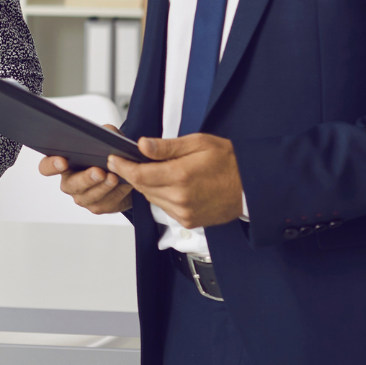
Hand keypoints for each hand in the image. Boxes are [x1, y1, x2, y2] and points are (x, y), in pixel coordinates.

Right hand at [38, 125, 134, 214]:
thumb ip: (104, 132)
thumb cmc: (109, 153)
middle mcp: (69, 182)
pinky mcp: (97, 206)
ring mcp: (82, 197)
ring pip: (89, 196)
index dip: (51, 165)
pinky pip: (106, 202)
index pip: (46, 167)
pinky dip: (117, 193)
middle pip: (70, 185)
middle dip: (85, 178)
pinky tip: (124, 184)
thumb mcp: (107, 138)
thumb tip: (107, 133)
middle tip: (98, 171)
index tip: (63, 161)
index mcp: (63, 164)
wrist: (125, 172)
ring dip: (103, 187)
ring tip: (114, 177)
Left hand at [107, 133, 242, 228]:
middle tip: (130, 161)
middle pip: (142, 187)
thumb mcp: (198, 143)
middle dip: (134, 173)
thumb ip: (167, 147)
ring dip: (148, 185)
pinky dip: (161, 196)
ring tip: (157, 170)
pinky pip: (164, 208)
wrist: (252, 186)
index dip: (122, 166)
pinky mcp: (188, 221)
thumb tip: (142, 145)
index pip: (139, 174)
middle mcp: (180, 198)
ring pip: (151, 198)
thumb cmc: (229, 161)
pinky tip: (171, 185)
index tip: (113, 159)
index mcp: (181, 176)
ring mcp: (184, 212)